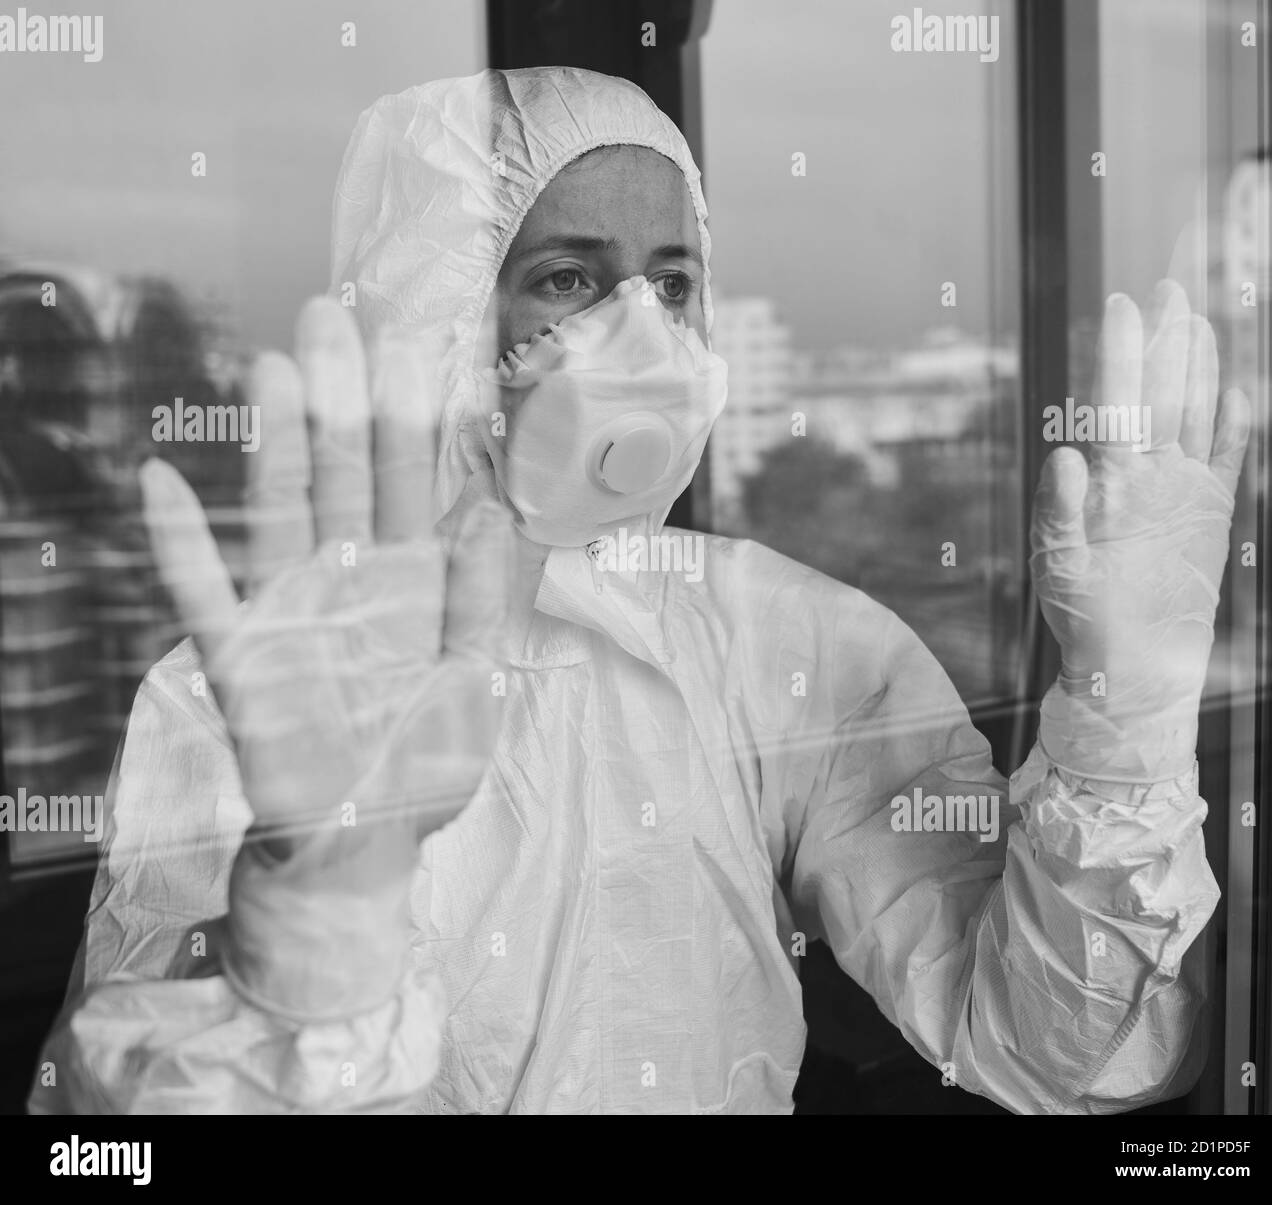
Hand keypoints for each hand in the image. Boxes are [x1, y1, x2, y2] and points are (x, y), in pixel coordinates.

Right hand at [141, 298, 517, 869]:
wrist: (368, 847)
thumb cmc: (425, 764)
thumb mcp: (475, 678)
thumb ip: (479, 596)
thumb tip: (488, 507)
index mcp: (411, 580)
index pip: (410, 481)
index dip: (411, 416)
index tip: (411, 344)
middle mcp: (348, 578)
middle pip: (344, 473)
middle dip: (342, 398)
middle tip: (333, 315)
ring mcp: (291, 609)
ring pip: (283, 510)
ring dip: (277, 441)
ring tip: (272, 366)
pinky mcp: (242, 658)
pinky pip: (204, 594)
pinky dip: (182, 544)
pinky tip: (162, 482)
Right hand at [1029, 280, 1250, 780]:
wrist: (1142, 672)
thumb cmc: (1088, 620)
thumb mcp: (1054, 570)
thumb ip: (1059, 509)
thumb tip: (1066, 451)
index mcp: (1120, 489)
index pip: (1121, 401)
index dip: (1122, 349)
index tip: (1122, 303)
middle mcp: (1164, 482)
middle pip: (1169, 392)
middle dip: (1168, 336)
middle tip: (1169, 288)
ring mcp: (1194, 495)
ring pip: (1204, 412)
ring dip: (1203, 362)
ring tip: (1200, 319)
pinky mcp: (1214, 514)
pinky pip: (1230, 454)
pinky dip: (1236, 417)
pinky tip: (1236, 388)